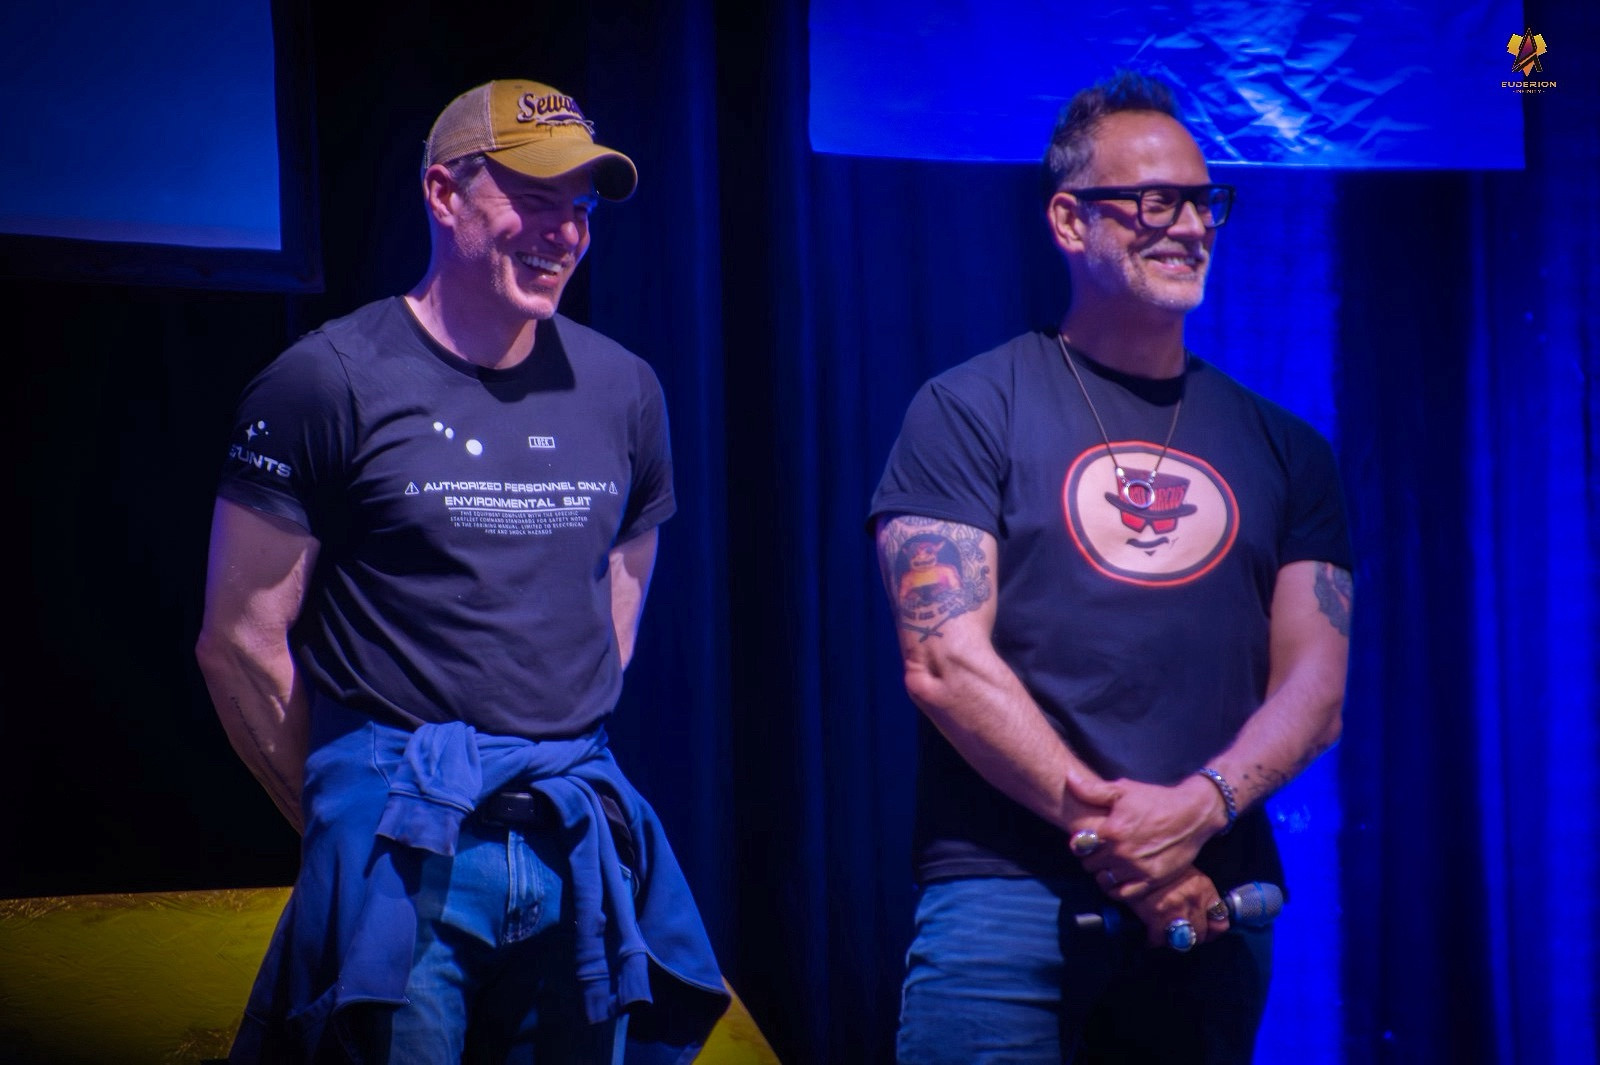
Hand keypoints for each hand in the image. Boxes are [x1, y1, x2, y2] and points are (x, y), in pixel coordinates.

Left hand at [1076, 775, 1226, 898]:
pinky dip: (1116, 889)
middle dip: (1090, 857)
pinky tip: (1118, 878)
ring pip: (1103, 880)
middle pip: (1089, 864)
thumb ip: (1092, 789)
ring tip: (1108, 864)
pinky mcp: (1151, 880)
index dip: (1080, 841)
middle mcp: (1122, 852)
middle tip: (1099, 851)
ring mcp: (1137, 869)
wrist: (1192, 814)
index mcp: (1112, 830)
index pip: (1079, 844)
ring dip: (1102, 873)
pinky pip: (1123, 894)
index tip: (1088, 839)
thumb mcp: (1123, 790)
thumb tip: (1068, 777)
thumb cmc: (1156, 800)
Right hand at [1124, 866, 1229, 949]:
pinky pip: (1158, 940)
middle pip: (1200, 935)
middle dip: (1190, 936)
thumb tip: (1200, 915)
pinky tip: (1149, 933)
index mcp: (1203, 887)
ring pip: (1181, 942)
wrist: (1133, 857)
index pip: (1220, 923)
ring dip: (1172, 939)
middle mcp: (1194, 900)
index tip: (1205, 932)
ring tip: (1163, 933)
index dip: (1212, 931)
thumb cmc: (1156, 861)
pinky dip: (1152, 940)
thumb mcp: (1182, 869)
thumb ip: (1195, 892)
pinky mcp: (1156, 917)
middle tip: (1178, 931)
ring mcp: (1176, 911)